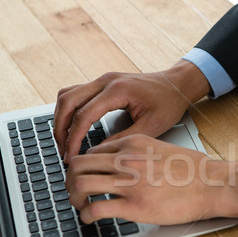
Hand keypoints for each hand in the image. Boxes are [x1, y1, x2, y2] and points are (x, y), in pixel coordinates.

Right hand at [54, 60, 209, 162]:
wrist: (177, 85)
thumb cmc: (169, 103)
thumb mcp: (150, 127)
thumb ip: (123, 140)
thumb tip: (98, 154)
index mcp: (118, 90)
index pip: (84, 115)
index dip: (73, 139)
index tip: (71, 157)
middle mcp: (106, 81)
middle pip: (67, 101)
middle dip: (60, 128)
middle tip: (63, 151)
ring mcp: (103, 80)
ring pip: (67, 95)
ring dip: (61, 117)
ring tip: (64, 141)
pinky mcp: (103, 83)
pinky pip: (76, 93)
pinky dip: (69, 110)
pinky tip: (72, 127)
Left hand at [65, 134, 237, 224]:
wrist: (213, 184)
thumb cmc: (195, 170)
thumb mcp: (163, 149)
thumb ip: (140, 154)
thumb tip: (126, 164)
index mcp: (134, 144)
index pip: (93, 151)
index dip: (83, 165)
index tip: (84, 175)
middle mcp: (127, 161)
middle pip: (78, 165)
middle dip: (69, 179)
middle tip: (73, 190)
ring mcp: (129, 183)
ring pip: (80, 185)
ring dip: (73, 197)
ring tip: (78, 205)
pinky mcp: (134, 206)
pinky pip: (96, 209)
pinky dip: (86, 215)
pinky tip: (90, 219)